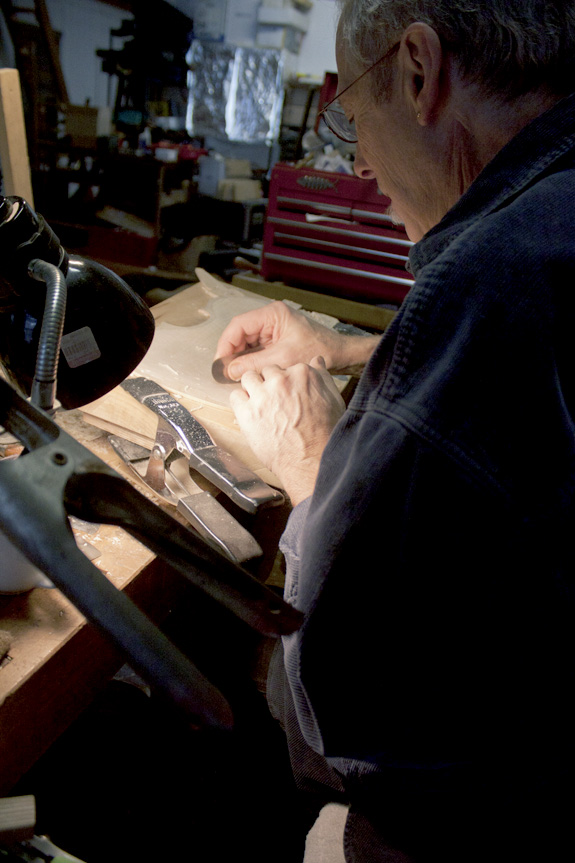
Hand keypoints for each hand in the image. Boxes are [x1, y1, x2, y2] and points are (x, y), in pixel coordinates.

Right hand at [214, 301, 377, 379]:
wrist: (341, 354)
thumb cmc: (319, 349)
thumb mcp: (284, 358)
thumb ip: (255, 364)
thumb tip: (230, 370)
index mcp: (272, 314)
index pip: (239, 325)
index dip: (226, 344)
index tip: (220, 362)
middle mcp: (270, 318)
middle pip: (240, 333)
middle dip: (232, 353)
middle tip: (225, 372)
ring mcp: (273, 329)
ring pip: (247, 342)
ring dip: (240, 358)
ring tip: (234, 375)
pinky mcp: (276, 340)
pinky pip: (256, 349)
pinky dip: (250, 361)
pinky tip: (247, 373)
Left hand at [229, 356, 345, 504]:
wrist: (311, 459)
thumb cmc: (325, 433)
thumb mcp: (333, 398)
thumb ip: (321, 376)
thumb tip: (316, 361)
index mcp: (302, 373)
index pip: (286, 367)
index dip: (286, 381)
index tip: (287, 392)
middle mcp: (281, 380)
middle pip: (267, 371)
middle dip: (269, 383)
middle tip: (274, 401)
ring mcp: (262, 395)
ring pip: (248, 378)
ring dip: (252, 388)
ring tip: (259, 404)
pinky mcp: (247, 412)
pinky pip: (235, 396)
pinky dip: (240, 403)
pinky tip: (249, 412)